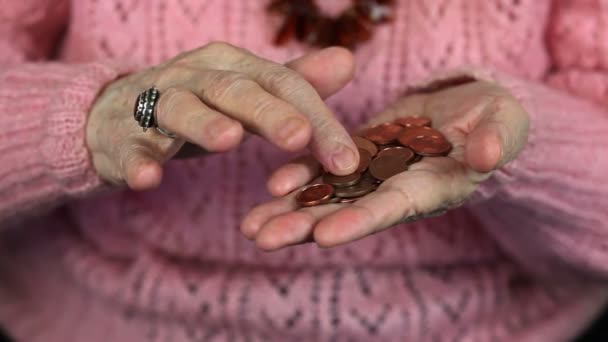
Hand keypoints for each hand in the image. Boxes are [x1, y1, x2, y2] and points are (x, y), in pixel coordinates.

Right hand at [86, 43, 359, 189]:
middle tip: (298, 137)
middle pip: (234, 90)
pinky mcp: (122, 135)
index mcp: (232, 65)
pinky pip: (129, 146)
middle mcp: (195, 76)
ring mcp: (154, 102)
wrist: (118, 112)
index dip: (318, 120)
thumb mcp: (249, 92)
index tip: (347, 161)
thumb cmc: (199, 104)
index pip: (283, 85)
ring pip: (179, 108)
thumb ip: (294, 83)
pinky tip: (148, 178)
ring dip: (203, 123)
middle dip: (268, 113)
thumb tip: (348, 60)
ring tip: (228, 140)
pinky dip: (137, 160)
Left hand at [242, 80, 529, 249]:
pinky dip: (299, 178)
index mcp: (429, 188)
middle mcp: (394, 190)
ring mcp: (373, 174)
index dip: (358, 221)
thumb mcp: (505, 125)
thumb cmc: (496, 121)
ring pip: (327, 196)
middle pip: (346, 212)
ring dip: (289, 210)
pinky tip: (270, 188)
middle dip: (305, 226)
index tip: (324, 237)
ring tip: (250, 227)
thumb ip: (497, 139)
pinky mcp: (359, 153)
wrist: (470, 112)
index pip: (390, 208)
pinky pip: (325, 168)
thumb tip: (486, 156)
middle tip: (264, 239)